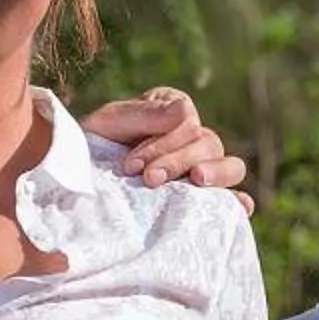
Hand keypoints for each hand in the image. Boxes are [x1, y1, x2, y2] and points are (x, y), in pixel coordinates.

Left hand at [77, 86, 251, 201]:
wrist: (78, 181)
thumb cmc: (92, 147)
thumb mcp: (111, 123)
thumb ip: (145, 114)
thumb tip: (185, 111)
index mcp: (174, 112)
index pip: (187, 123)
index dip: (162, 144)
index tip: (131, 165)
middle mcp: (193, 138)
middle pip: (209, 144)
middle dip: (177, 161)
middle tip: (149, 179)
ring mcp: (202, 168)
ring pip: (230, 165)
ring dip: (216, 174)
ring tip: (196, 182)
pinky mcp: (203, 199)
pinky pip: (231, 197)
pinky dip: (238, 201)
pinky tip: (240, 208)